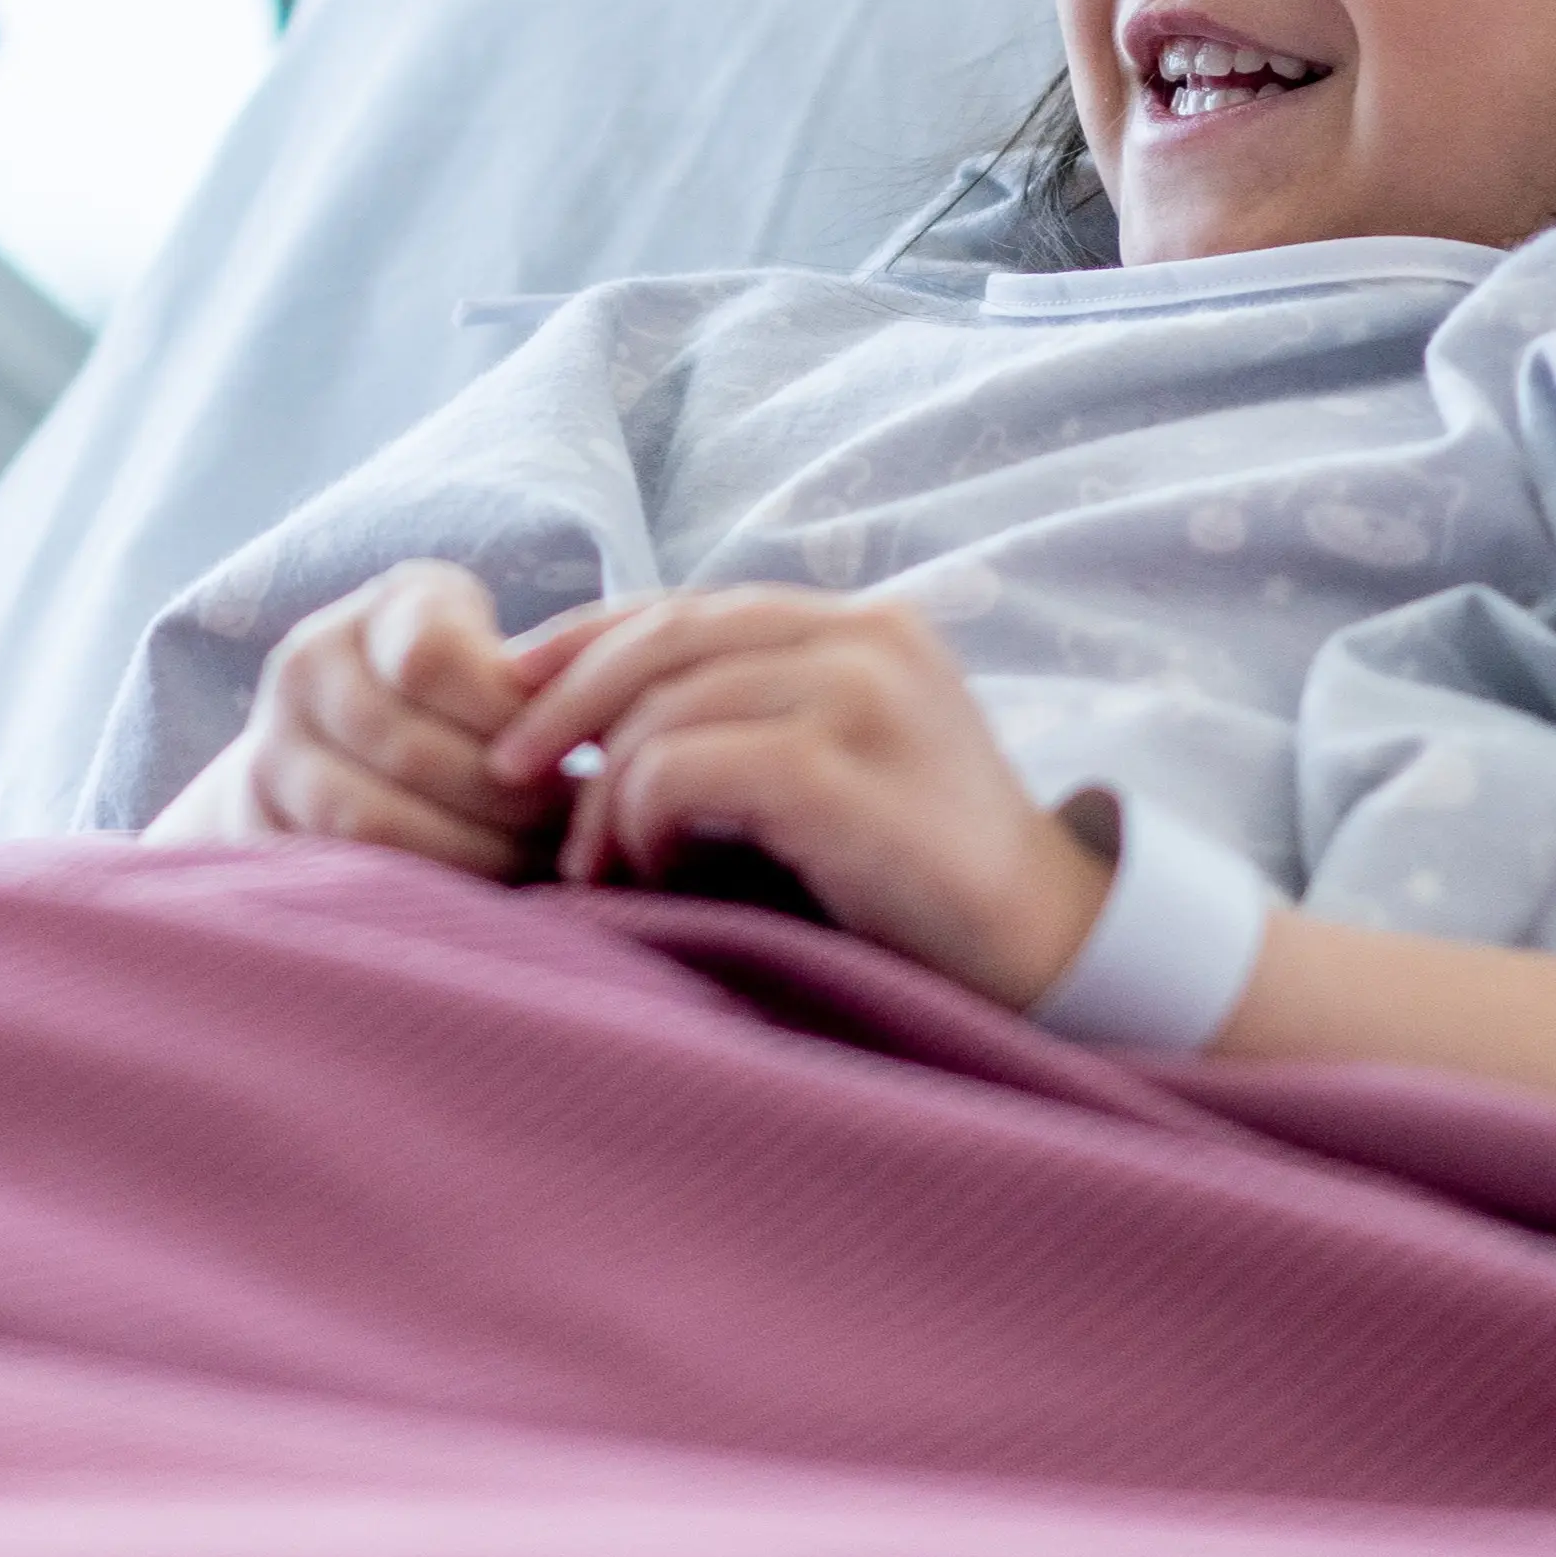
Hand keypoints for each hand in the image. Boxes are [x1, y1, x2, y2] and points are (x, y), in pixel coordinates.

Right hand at [156, 560, 579, 877]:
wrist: (340, 760)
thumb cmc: (472, 712)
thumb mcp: (504, 667)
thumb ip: (544, 681)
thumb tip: (614, 728)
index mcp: (385, 609)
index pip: (433, 655)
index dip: (511, 716)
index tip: (573, 755)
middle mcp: (309, 665)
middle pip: (411, 748)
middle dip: (510, 800)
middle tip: (573, 831)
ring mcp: (269, 748)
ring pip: (371, 820)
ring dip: (471, 854)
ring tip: (536, 865)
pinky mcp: (252, 828)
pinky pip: (338, 872)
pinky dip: (421, 889)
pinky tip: (478, 896)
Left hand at [487, 587, 1109, 1008]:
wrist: (1048, 952)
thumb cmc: (922, 883)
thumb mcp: (840, 769)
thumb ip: (755, 720)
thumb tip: (597, 720)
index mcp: (868, 626)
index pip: (691, 604)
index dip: (585, 637)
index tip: (512, 694)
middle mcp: (867, 636)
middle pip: (663, 635)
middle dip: (563, 702)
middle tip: (507, 779)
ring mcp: (862, 694)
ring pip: (661, 707)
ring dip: (605, 797)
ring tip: (605, 872)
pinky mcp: (842, 768)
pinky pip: (681, 766)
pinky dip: (641, 824)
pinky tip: (651, 879)